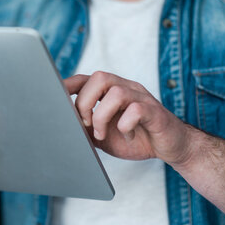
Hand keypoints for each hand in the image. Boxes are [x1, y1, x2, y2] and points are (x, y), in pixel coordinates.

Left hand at [65, 72, 196, 165]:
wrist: (171, 147)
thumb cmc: (135, 138)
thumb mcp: (103, 135)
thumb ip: (84, 128)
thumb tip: (61, 126)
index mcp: (111, 91)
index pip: (86, 78)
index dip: (68, 85)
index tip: (53, 97)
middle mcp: (126, 88)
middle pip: (99, 77)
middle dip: (85, 103)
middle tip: (85, 125)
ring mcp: (142, 98)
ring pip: (116, 92)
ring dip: (102, 116)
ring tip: (102, 134)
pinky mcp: (155, 112)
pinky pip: (137, 110)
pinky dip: (126, 126)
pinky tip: (128, 136)